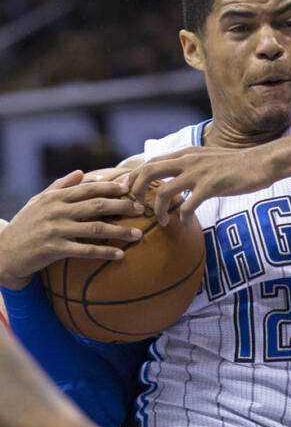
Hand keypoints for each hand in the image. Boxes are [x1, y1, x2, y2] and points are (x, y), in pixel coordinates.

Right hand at [0, 172, 144, 289]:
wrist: (3, 251)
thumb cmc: (25, 224)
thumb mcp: (38, 202)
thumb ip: (61, 186)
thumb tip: (82, 172)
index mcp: (55, 198)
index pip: (88, 188)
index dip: (111, 188)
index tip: (131, 188)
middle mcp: (55, 211)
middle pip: (96, 206)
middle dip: (121, 206)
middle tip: (141, 208)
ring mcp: (55, 230)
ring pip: (94, 229)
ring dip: (119, 232)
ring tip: (138, 235)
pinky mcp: (53, 248)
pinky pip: (85, 250)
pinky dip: (104, 252)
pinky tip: (120, 254)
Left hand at [128, 147, 274, 224]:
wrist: (263, 162)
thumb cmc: (239, 163)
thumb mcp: (210, 157)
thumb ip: (193, 163)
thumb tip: (179, 175)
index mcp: (187, 153)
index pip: (151, 161)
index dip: (136, 176)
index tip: (129, 190)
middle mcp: (189, 160)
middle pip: (149, 172)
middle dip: (137, 190)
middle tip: (137, 206)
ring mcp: (199, 173)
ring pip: (165, 191)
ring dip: (159, 209)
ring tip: (162, 221)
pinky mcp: (211, 186)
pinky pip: (189, 206)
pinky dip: (184, 217)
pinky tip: (186, 224)